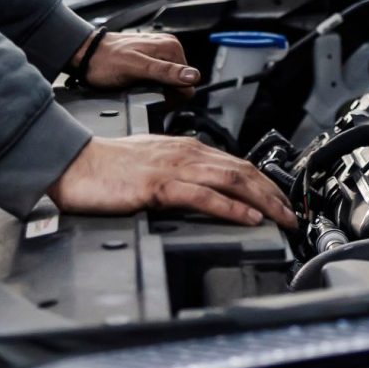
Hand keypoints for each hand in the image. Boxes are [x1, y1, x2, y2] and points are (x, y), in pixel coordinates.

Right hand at [48, 134, 297, 228]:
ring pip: (231, 181)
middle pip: (243, 171)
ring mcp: (174, 168)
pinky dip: (230, 207)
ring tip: (282, 218)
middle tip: (293, 215)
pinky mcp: (159, 186)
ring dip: (263, 201)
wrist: (75, 163)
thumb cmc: (107, 167)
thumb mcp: (152, 164)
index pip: (237, 164)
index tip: (282, 203)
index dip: (265, 184)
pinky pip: (203, 196)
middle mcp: (186, 154)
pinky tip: (247, 218)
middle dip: (274, 194)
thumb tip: (204, 189)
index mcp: (186, 149)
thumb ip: (179, 174)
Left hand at [81, 28, 200, 94]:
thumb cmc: (105, 61)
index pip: (189, 82)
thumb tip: (192, 76)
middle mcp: (169, 47)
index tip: (155, 98)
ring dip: (158, 91)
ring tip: (139, 89)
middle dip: (166, 94)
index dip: (174, 97)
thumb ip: (165, 72)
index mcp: (171, 47)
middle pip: (181, 83)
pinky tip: (139, 86)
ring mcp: (160, 53)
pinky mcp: (152, 59)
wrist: (87, 56)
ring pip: (171, 83)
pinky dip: (152, 86)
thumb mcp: (136, 68)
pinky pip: (161, 79)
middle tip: (144, 94)